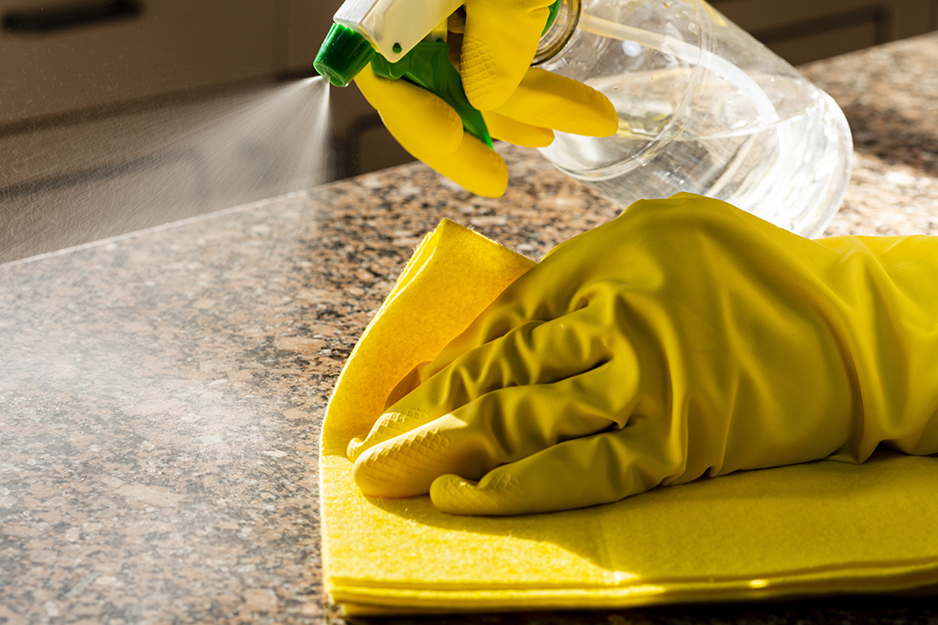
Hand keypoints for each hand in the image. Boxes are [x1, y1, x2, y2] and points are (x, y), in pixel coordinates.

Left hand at [346, 194, 937, 514]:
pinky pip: (577, 473)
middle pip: (497, 372)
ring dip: (446, 449)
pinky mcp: (670, 444)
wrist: (847, 334)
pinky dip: (512, 487)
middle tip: (367, 447)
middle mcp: (616, 318)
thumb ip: (580, 274)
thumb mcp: (662, 235)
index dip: (445, 364)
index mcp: (608, 260)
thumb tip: (500, 327)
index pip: (502, 323)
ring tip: (389, 472)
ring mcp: (643, 385)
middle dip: (423, 414)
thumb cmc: (749, 275)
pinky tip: (458, 497)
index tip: (401, 395)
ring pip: (522, 420)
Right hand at [354, 0, 616, 196]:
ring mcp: (430, 7)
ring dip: (520, 99)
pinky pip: (481, 45)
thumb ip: (498, 42)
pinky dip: (518, 70)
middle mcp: (400, 14)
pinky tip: (550, 95)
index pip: (396, 96)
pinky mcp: (460, 1)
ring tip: (571, 121)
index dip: (441, 143)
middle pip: (436, 90)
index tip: (493, 179)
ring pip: (467, 70)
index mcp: (387, 12)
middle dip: (497, 124)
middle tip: (537, 156)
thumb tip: (490, 104)